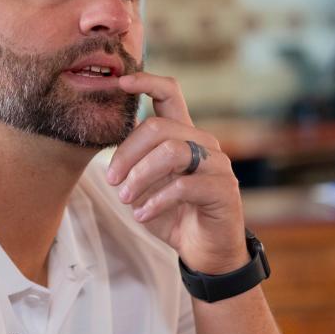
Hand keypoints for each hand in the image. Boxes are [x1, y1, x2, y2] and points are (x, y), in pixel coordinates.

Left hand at [106, 72, 248, 274]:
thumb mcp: (146, 186)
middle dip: (127, 153)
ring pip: (171, 152)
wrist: (206, 251)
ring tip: (125, 198)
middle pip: (158, 126)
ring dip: (140, 176)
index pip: (170, 94)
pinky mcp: (223, 190)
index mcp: (184, 135)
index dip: (147, 82)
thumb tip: (111, 148)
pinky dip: (155, 201)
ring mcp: (217, 165)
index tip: (121, 83)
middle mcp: (203, 143)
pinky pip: (183, 185)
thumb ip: (135, 162)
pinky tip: (142, 215)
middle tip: (111, 179)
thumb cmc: (174, 214)